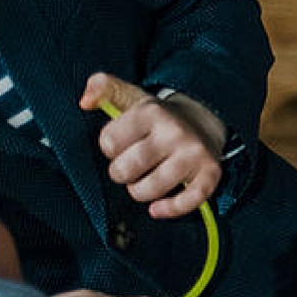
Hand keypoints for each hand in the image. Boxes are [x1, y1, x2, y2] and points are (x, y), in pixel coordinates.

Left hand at [79, 73, 226, 218]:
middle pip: (125, 169)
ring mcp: (194, 153)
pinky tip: (158, 208)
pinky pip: (188, 200)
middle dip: (122, 173)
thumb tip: (85, 101)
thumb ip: (102, 87)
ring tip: (144, 181)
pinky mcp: (211, 172)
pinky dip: (170, 209)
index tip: (122, 144)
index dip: (111, 148)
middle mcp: (174, 131)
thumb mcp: (131, 96)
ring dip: (140, 191)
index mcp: (151, 112)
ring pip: (150, 189)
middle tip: (132, 165)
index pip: (109, 143)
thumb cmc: (158, 117)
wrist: (204, 120)